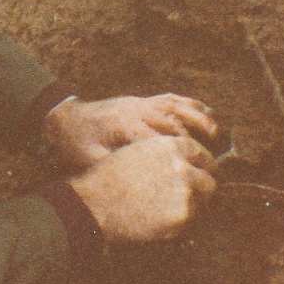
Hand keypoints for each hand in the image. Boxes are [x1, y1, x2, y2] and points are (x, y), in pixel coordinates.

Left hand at [44, 93, 217, 169]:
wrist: (64, 119)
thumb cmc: (76, 144)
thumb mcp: (90, 160)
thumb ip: (115, 167)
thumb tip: (142, 184)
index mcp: (124, 126)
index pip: (160, 139)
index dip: (181, 156)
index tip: (195, 173)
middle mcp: (137, 110)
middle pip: (175, 122)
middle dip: (196, 141)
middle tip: (213, 163)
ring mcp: (142, 102)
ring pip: (178, 106)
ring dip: (200, 120)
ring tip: (219, 137)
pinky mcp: (143, 100)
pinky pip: (173, 99)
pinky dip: (193, 106)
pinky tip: (209, 116)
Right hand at [69, 136, 216, 241]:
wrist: (93, 205)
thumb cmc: (107, 179)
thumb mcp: (136, 152)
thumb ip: (165, 155)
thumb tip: (185, 165)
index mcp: (171, 146)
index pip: (202, 155)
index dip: (202, 167)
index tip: (199, 175)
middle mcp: (182, 166)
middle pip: (209, 180)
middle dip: (201, 189)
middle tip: (185, 199)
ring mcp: (185, 192)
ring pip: (202, 203)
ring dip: (191, 208)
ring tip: (165, 212)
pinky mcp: (182, 216)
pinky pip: (191, 223)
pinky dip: (180, 224)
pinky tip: (159, 222)